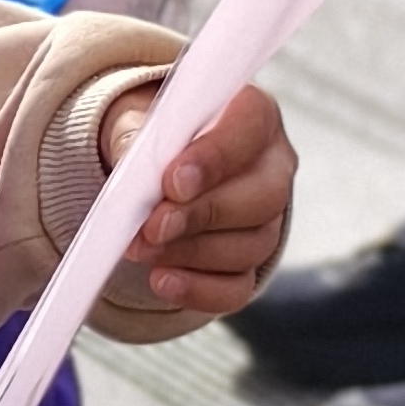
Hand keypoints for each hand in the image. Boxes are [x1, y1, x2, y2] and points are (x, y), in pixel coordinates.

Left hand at [104, 80, 295, 314]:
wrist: (151, 173)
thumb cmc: (154, 139)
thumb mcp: (138, 119)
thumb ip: (135, 135)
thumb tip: (131, 162)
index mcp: (253, 116)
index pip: (252, 129)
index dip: (214, 157)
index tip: (173, 181)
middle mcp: (273, 168)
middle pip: (262, 197)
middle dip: (201, 214)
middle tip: (153, 226)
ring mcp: (268, 221)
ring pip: (251, 246)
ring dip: (190, 252)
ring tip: (143, 249)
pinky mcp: (251, 265)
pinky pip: (236, 288)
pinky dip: (197, 289)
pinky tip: (163, 280)